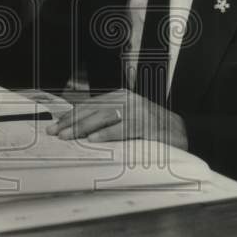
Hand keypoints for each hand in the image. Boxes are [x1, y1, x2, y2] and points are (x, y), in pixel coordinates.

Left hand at [45, 89, 187, 148]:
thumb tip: (78, 129)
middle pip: (92, 111)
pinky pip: (122, 129)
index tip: (55, 126)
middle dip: (71, 123)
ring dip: (83, 128)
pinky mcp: (146, 124)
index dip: (71, 116)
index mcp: (119, 97)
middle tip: (55, 133)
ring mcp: (137, 110)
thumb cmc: (150, 128)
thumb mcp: (127, 119)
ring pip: (104, 118)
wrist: (181, 130)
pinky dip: (107, 134)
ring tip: (68, 137)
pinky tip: (93, 140)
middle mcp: (127, 100)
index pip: (89, 106)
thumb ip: (107, 120)